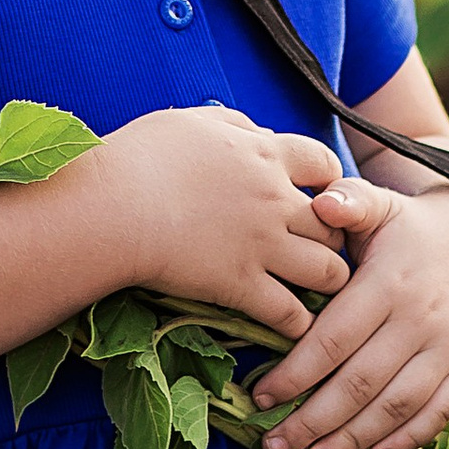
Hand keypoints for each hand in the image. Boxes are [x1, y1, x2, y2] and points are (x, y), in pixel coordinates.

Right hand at [89, 104, 348, 339]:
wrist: (113, 205)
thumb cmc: (141, 156)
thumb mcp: (191, 122)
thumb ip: (233, 125)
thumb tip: (257, 135)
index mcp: (264, 155)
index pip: (324, 163)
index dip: (329, 182)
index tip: (318, 195)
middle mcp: (274, 200)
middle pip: (334, 225)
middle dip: (333, 239)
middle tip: (318, 250)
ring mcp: (262, 245)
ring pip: (328, 271)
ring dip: (326, 282)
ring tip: (313, 291)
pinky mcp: (241, 286)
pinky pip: (291, 314)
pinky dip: (298, 324)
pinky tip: (291, 326)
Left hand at [250, 179, 448, 448]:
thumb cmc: (409, 228)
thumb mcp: (381, 205)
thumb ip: (349, 202)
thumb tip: (320, 201)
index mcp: (389, 283)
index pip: (335, 338)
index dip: (297, 372)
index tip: (261, 397)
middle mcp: (420, 320)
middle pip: (360, 382)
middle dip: (314, 420)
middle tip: (275, 448)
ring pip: (397, 405)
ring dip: (354, 440)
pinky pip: (439, 412)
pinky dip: (409, 440)